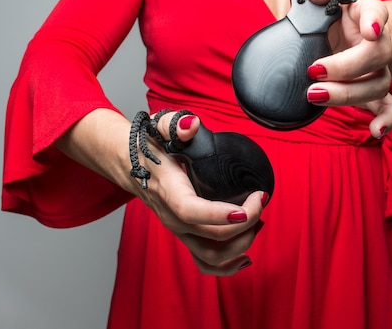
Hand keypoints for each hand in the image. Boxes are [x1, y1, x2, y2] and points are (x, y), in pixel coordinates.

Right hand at [130, 111, 266, 275]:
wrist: (130, 163)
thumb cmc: (149, 146)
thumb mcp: (160, 126)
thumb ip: (174, 123)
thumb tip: (191, 126)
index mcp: (169, 190)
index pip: (192, 211)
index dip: (220, 214)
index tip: (248, 206)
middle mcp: (172, 217)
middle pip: (211, 237)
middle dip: (246, 222)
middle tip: (261, 198)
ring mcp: (179, 230)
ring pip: (211, 256)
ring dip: (241, 244)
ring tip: (259, 221)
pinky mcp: (186, 236)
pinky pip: (204, 262)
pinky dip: (227, 266)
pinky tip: (246, 257)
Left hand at [305, 0, 391, 137]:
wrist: (331, 41)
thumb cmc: (324, 21)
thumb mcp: (316, 3)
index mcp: (365, 14)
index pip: (377, 12)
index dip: (376, 21)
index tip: (370, 31)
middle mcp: (378, 42)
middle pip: (376, 56)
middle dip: (345, 68)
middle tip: (313, 72)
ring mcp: (379, 69)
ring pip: (378, 84)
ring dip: (349, 94)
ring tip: (315, 96)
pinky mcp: (374, 92)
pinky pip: (391, 108)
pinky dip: (387, 121)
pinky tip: (375, 131)